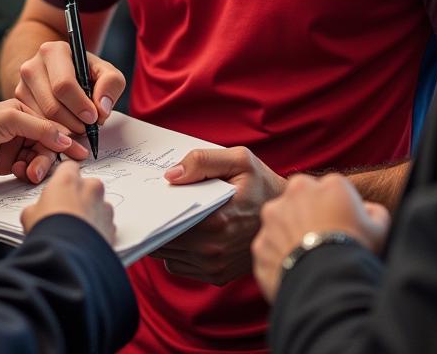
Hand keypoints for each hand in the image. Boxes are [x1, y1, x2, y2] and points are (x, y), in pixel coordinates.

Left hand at [0, 99, 88, 183]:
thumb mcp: (9, 119)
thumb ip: (40, 127)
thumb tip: (66, 138)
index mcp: (23, 110)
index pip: (53, 124)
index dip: (66, 137)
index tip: (79, 150)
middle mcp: (21, 127)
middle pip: (48, 144)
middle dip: (47, 157)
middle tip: (42, 169)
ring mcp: (15, 146)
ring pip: (39, 158)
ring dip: (37, 167)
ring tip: (28, 173)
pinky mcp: (8, 163)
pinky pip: (28, 169)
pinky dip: (27, 172)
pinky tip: (18, 173)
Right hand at [15, 39, 124, 138]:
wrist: (63, 71)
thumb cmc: (86, 72)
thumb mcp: (106, 72)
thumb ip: (111, 84)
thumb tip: (101, 108)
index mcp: (53, 51)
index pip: (63, 84)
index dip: (80, 105)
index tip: (93, 117)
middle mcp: (32, 66)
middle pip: (51, 105)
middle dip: (74, 122)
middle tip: (88, 128)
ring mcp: (21, 84)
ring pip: (42, 118)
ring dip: (64, 130)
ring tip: (79, 126)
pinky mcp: (18, 101)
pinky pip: (35, 125)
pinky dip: (52, 133)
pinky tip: (66, 128)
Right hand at [21, 161, 115, 245]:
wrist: (66, 257)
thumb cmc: (48, 231)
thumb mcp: (30, 215)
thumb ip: (37, 207)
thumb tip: (36, 212)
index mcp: (69, 179)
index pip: (69, 167)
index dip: (64, 178)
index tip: (60, 187)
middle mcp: (91, 188)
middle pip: (87, 185)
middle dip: (79, 197)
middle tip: (66, 214)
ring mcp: (104, 207)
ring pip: (98, 205)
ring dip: (90, 214)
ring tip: (76, 231)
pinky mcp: (112, 226)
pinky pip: (105, 224)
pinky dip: (98, 230)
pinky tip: (85, 241)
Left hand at [150, 146, 285, 285]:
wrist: (287, 217)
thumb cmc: (261, 184)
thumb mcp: (239, 159)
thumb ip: (203, 161)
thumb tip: (170, 175)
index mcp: (218, 221)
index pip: (169, 221)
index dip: (154, 210)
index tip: (149, 197)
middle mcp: (214, 250)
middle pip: (164, 240)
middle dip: (157, 222)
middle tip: (154, 205)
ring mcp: (215, 267)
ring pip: (168, 256)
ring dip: (166, 238)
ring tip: (170, 216)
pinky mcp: (217, 276)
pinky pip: (179, 266)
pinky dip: (177, 251)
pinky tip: (185, 232)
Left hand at [252, 173, 390, 302]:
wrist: (328, 281)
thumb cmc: (357, 251)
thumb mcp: (380, 229)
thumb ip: (374, 212)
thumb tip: (368, 210)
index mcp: (329, 184)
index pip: (331, 191)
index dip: (337, 210)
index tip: (341, 228)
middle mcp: (297, 190)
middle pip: (301, 200)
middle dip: (308, 214)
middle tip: (320, 240)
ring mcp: (273, 216)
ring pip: (281, 222)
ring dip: (290, 235)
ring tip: (307, 260)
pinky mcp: (260, 242)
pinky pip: (270, 249)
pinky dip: (279, 259)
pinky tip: (295, 273)